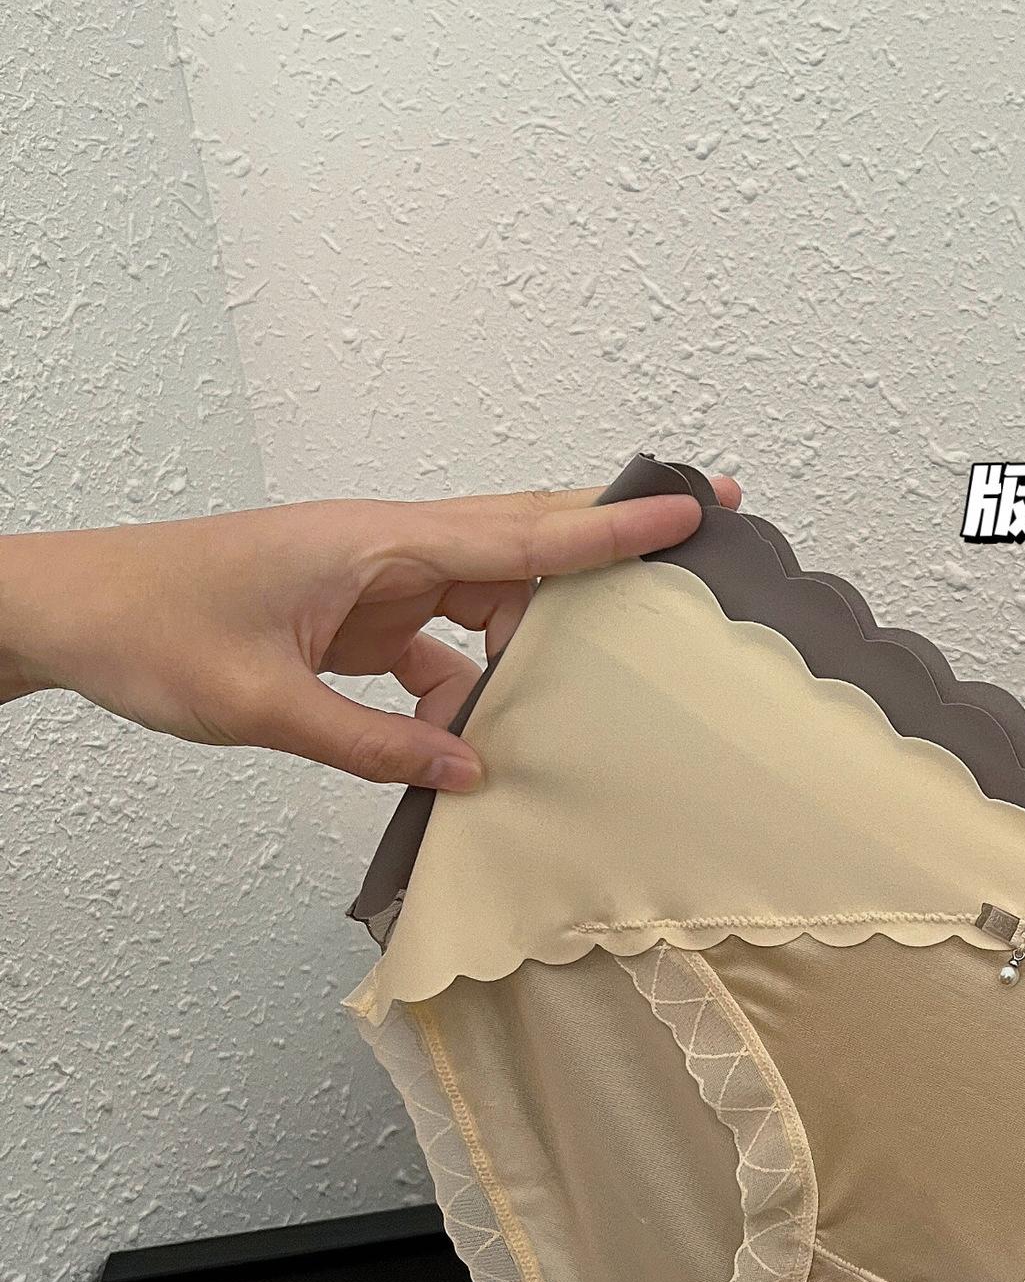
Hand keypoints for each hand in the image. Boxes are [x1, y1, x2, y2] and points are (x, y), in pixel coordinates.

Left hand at [0, 478, 740, 788]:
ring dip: (537, 640)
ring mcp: (375, 580)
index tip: (685, 508)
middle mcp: (387, 549)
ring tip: (597, 680)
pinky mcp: (358, 616)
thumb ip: (371, 742)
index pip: (517, 534)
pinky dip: (469, 688)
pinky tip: (473, 738)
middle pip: (525, 542)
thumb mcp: (260, 703)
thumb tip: (471, 774)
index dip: (608, 528)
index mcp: (371, 545)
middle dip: (610, 538)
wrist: (68, 610)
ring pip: (491, 597)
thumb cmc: (149, 629)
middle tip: (699, 526)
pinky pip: (443, 647)